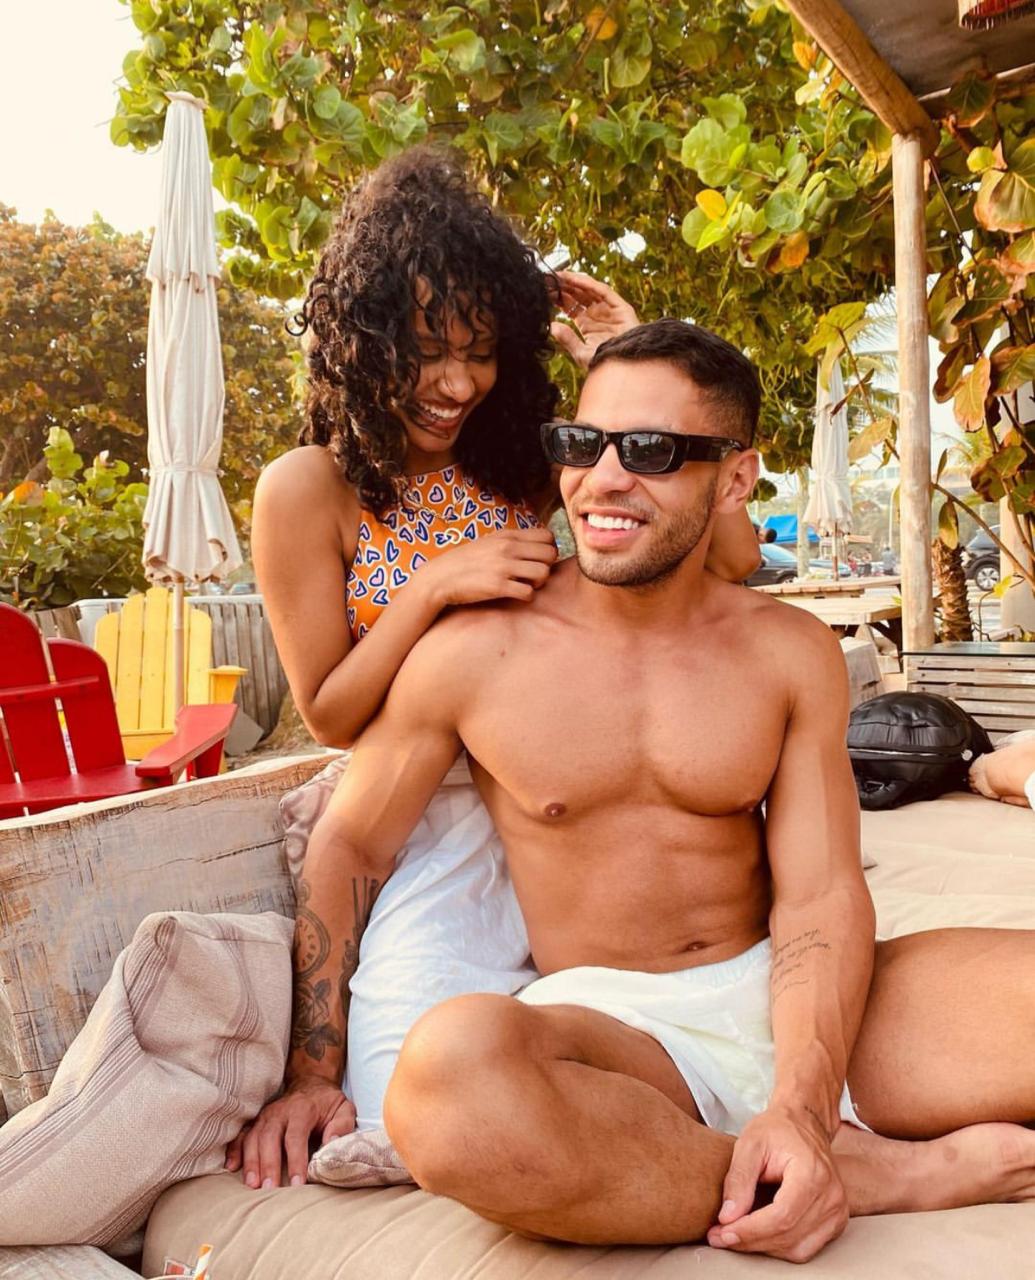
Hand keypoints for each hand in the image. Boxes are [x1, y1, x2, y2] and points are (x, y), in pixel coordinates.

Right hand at [224, 1074, 356, 1188]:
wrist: (310, 1084)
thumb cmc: (327, 1103)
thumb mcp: (343, 1109)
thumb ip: (341, 1126)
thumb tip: (330, 1144)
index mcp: (302, 1109)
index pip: (296, 1136)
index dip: (296, 1160)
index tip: (297, 1183)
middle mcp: (280, 1112)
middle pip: (269, 1137)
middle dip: (269, 1164)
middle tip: (269, 1190)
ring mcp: (265, 1116)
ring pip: (253, 1137)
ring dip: (251, 1161)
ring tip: (252, 1185)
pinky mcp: (256, 1122)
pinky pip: (242, 1135)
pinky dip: (235, 1149)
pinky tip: (232, 1167)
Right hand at [419, 527, 557, 609]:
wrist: (440, 577)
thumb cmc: (467, 561)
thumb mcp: (489, 541)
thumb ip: (512, 541)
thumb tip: (536, 544)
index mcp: (508, 535)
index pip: (548, 536)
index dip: (549, 549)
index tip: (538, 559)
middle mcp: (508, 548)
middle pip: (551, 554)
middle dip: (547, 566)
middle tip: (535, 575)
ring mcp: (503, 567)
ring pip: (544, 573)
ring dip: (540, 583)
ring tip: (528, 585)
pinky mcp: (498, 587)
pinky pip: (529, 593)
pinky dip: (527, 596)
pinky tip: (517, 595)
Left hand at [550, 269, 638, 367]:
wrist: (626, 368)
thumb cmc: (605, 365)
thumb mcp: (581, 353)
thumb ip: (567, 339)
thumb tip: (551, 326)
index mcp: (587, 326)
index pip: (570, 306)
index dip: (558, 298)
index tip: (544, 290)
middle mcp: (598, 315)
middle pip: (578, 296)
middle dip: (564, 287)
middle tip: (549, 279)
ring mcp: (609, 310)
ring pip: (589, 290)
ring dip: (574, 282)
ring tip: (559, 276)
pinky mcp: (621, 307)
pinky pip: (603, 291)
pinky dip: (589, 284)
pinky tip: (574, 280)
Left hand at [706, 1106, 847, 1262]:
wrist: (805, 1123)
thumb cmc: (776, 1130)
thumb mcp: (750, 1144)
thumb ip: (738, 1179)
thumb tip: (726, 1218)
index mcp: (812, 1173)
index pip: (781, 1216)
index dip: (749, 1230)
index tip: (720, 1233)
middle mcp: (831, 1196)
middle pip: (788, 1236)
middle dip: (750, 1241)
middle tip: (719, 1236)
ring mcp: (837, 1211)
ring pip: (798, 1249)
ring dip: (763, 1248)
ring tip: (735, 1236)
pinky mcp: (835, 1221)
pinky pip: (807, 1248)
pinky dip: (779, 1247)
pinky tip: (758, 1235)